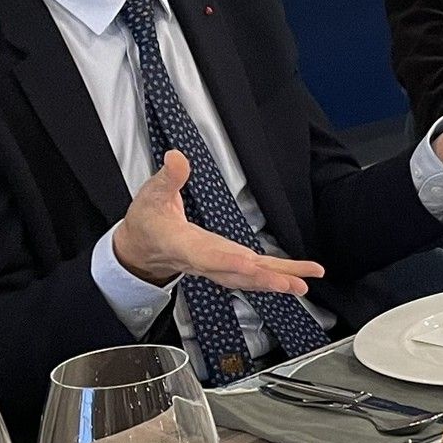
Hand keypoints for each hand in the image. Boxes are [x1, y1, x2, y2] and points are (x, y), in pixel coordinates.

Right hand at [114, 150, 326, 291]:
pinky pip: (250, 275)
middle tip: (289, 283)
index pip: (205, 255)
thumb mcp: (152, 194)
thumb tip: (176, 158)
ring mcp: (215, 265)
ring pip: (246, 277)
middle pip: (234, 273)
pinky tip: (291, 281)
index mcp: (182, 244)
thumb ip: (168, 178)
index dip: (226, 261)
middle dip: (262, 278)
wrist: (140, 248)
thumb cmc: (147, 221)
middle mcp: (202, 260)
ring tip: (301, 284)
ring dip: (274, 281)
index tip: (248, 263)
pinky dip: (271, 278)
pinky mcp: (224, 264)